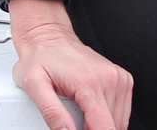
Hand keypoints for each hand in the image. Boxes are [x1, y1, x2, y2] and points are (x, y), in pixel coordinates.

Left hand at [10, 5, 131, 129]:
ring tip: (81, 112)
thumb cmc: (41, 57)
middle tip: (74, 121)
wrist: (48, 35)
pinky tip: (91, 109)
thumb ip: (52, 113)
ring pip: (119, 121)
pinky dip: (108, 116)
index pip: (104, 127)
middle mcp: (109, 78)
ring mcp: (118, 78)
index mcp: (90, 82)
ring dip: (101, 124)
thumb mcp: (34, 85)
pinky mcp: (122, 79)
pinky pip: (122, 111)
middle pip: (112, 126)